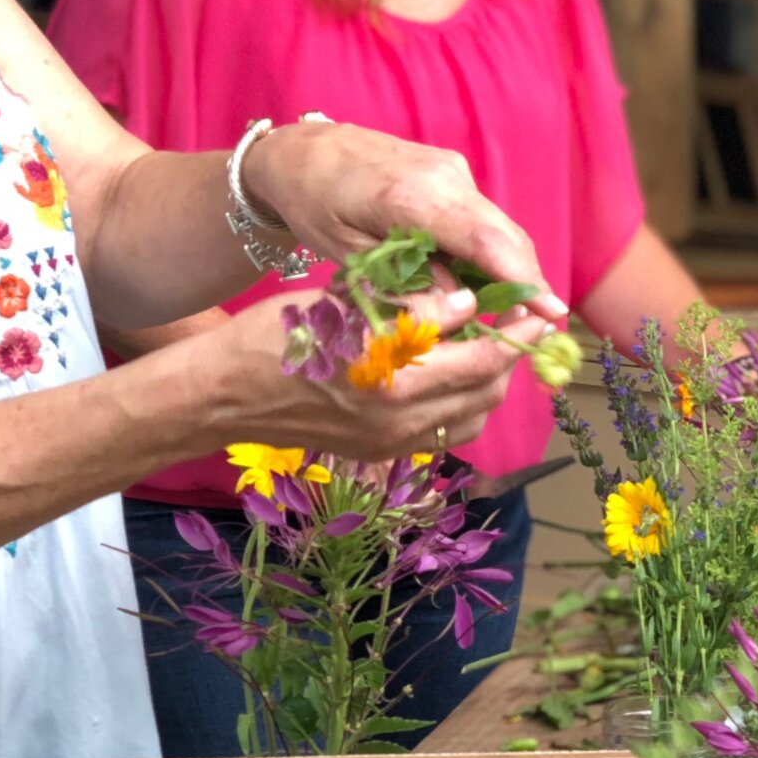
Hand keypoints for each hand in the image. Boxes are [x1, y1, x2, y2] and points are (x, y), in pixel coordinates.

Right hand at [216, 285, 515, 461]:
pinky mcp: (380, 454)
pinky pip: (445, 433)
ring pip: (473, 415)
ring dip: (490, 381)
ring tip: (487, 344)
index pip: (483, 357)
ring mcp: (390, 443)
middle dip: (511, 355)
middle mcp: (398, 419)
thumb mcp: (343, 304)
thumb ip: (410, 307)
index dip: (518, 332)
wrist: (222, 396)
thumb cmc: (277, 335)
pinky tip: (453, 373)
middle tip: (517, 322)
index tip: (536, 309)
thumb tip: (468, 304)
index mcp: (392, 376)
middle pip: (487, 390)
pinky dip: (463, 404)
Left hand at [243, 122, 565, 320]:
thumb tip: (455, 311)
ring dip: (512, 270)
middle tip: (542, 328)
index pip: (485, 241)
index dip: (523, 280)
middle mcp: (445, 177)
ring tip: (519, 315)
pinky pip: (483, 219)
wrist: (303, 150)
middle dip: (528, 283)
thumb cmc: (315, 203)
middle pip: (505, 236)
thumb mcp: (348, 255)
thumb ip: (403, 283)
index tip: (550, 314)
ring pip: (498, 228)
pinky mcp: (452, 174)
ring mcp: (453, 171)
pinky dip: (492, 252)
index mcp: (413, 197)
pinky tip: (488, 284)